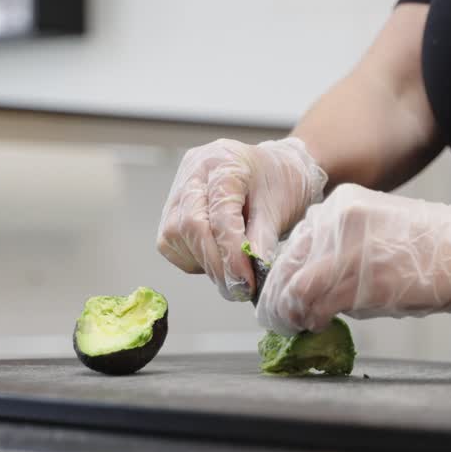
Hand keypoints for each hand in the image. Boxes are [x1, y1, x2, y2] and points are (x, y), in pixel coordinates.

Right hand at [156, 137, 327, 300]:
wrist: (273, 170)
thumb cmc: (279, 184)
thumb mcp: (280, 209)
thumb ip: (262, 241)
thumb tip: (248, 276)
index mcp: (225, 163)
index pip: (219, 215)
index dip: (231, 253)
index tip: (246, 282)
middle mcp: (194, 172)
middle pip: (189, 225)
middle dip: (214, 264)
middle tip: (238, 289)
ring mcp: (177, 189)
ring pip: (174, 236)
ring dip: (203, 264)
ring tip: (232, 272)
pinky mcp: (170, 209)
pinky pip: (171, 243)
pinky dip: (194, 259)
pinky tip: (216, 258)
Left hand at [256, 184, 450, 334]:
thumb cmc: (427, 245)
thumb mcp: (374, 229)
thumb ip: (338, 247)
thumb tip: (306, 280)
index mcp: (339, 204)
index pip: (291, 245)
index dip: (280, 277)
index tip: (278, 296)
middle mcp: (337, 221)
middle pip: (286, 267)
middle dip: (278, 299)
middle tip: (279, 319)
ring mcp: (349, 249)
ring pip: (297, 288)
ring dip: (292, 313)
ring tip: (298, 324)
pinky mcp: (363, 280)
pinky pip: (320, 305)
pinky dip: (313, 319)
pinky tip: (318, 323)